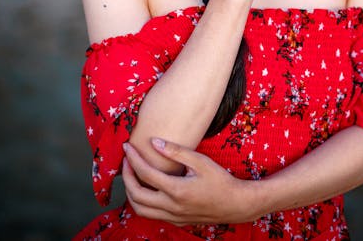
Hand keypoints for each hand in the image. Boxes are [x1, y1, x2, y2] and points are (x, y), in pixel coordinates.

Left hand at [122, 138, 255, 225]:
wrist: (236, 204)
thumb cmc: (220, 180)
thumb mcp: (200, 161)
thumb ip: (176, 151)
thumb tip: (154, 142)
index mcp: (176, 190)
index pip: (146, 174)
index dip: (133, 159)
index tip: (127, 147)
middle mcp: (171, 207)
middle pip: (136, 195)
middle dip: (127, 176)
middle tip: (126, 160)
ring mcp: (173, 216)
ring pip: (140, 210)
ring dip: (131, 192)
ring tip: (132, 175)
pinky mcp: (176, 220)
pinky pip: (151, 214)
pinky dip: (142, 202)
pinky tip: (146, 188)